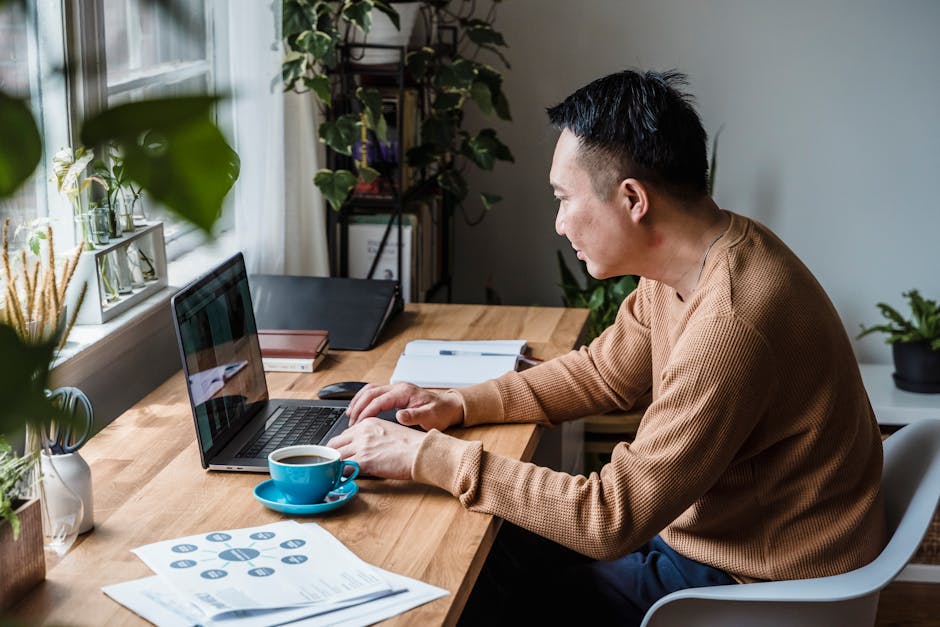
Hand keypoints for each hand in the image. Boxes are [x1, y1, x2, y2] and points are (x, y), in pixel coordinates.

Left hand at [327, 417, 425, 479]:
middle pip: (335, 444)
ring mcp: (362, 446)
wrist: (421, 452)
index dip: (340, 447)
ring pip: (336, 456)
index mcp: (368, 423)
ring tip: (336, 474)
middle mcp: (362, 432)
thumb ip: (373, 437)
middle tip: (331, 466)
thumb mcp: (388, 432)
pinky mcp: (364, 461)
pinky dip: (341, 475)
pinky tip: (344, 479)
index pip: (344, 434)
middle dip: (332, 456)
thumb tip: (364, 448)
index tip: (339, 454)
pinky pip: (344, 469)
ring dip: (335, 466)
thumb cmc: (411, 445)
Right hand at [346, 382, 463, 430]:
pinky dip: (364, 399)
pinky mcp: (395, 393)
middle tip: (351, 422)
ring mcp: (396, 389)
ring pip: (370, 390)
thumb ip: (415, 416)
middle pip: (370, 392)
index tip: (358, 423)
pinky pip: (374, 392)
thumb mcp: (430, 417)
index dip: (367, 411)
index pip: (379, 400)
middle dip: (358, 406)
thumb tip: (400, 415)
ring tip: (350, 415)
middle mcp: (398, 387)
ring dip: (358, 401)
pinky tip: (359, 408)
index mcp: (405, 392)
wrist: (448, 407)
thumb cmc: (440, 412)